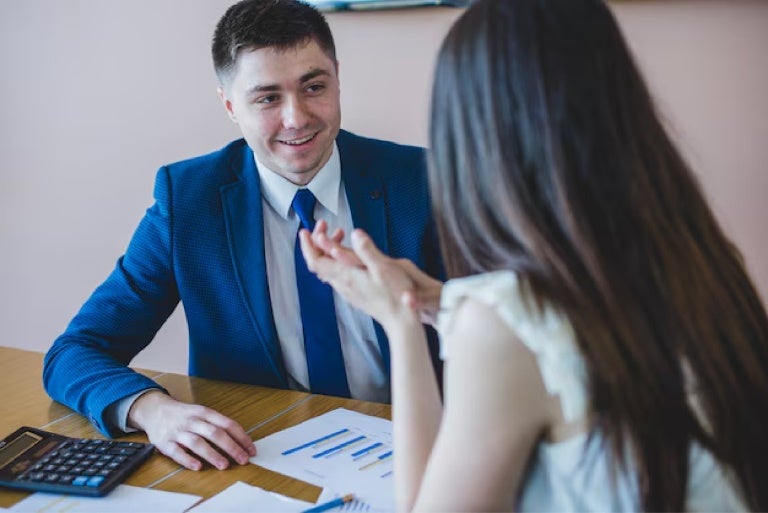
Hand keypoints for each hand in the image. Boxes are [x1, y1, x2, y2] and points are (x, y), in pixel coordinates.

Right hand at [127, 390, 255, 470]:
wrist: (153, 409)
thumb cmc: (183, 414)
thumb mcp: (201, 413)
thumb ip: (217, 424)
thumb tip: (240, 441)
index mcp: (204, 412)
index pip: (227, 424)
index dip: (241, 437)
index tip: (251, 450)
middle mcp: (192, 421)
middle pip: (215, 433)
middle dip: (231, 447)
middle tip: (243, 460)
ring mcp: (178, 431)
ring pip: (197, 442)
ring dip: (212, 454)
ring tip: (224, 465)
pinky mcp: (165, 442)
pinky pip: (176, 452)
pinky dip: (187, 459)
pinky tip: (198, 466)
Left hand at [308, 221, 443, 326]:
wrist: (400, 321)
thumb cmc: (395, 296)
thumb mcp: (383, 268)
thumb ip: (367, 250)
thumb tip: (354, 233)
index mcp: (346, 276)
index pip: (315, 260)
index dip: (307, 245)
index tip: (305, 231)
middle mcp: (342, 284)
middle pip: (319, 263)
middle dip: (317, 242)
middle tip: (324, 226)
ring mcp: (348, 290)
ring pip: (328, 268)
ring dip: (328, 249)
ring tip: (340, 234)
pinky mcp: (355, 293)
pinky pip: (337, 274)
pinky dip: (337, 259)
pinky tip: (349, 253)